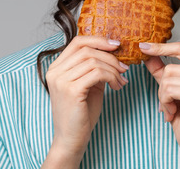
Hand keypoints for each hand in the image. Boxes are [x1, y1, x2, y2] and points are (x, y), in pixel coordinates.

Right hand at [43, 36, 128, 166]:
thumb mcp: (88, 84)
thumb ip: (94, 67)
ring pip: (94, 61)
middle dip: (110, 56)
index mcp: (57, 67)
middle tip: (124, 67)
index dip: (99, 40)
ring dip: (113, 69)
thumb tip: (114, 51)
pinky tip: (117, 86)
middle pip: (87, 49)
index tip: (116, 46)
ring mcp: (61, 80)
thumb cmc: (81, 112)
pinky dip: (111, 77)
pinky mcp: (71, 90)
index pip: (77, 42)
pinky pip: (97, 73)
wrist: (72, 139)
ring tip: (121, 80)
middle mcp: (55, 71)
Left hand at [141, 42, 179, 167]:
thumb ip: (160, 68)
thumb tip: (146, 51)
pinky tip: (175, 112)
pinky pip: (168, 89)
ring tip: (173, 108)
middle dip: (162, 87)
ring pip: (167, 79)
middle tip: (171, 102)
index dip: (161, 47)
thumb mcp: (171, 87)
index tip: (143, 46)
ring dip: (163, 96)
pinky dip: (165, 102)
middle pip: (169, 68)